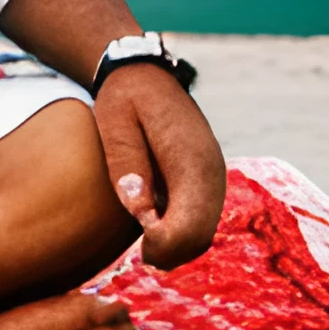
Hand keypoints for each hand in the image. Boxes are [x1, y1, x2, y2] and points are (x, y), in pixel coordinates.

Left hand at [93, 65, 226, 270]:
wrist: (145, 74)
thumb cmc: (126, 98)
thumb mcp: (116, 121)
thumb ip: (127, 163)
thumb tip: (142, 212)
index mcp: (192, 158)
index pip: (191, 223)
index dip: (166, 245)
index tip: (140, 250)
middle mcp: (212, 173)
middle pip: (200, 236)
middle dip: (170, 252)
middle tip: (138, 255)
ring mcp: (212, 178)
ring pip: (202, 233)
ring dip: (175, 246)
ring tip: (142, 244)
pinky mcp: (205, 183)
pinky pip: (199, 221)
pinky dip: (179, 234)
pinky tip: (152, 228)